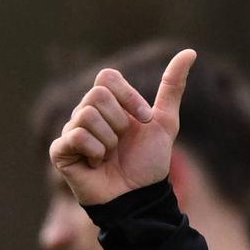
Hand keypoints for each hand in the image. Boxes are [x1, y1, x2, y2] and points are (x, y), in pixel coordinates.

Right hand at [48, 47, 194, 205]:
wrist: (140, 197)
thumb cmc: (149, 162)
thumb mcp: (165, 122)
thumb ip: (172, 87)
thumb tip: (190, 52)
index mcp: (106, 104)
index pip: (108, 77)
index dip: (130, 98)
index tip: (145, 120)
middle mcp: (84, 113)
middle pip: (97, 95)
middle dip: (121, 122)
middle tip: (123, 142)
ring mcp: (70, 131)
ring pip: (87, 116)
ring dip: (110, 141)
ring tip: (110, 156)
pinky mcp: (60, 151)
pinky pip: (76, 137)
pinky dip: (95, 152)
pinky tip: (97, 164)